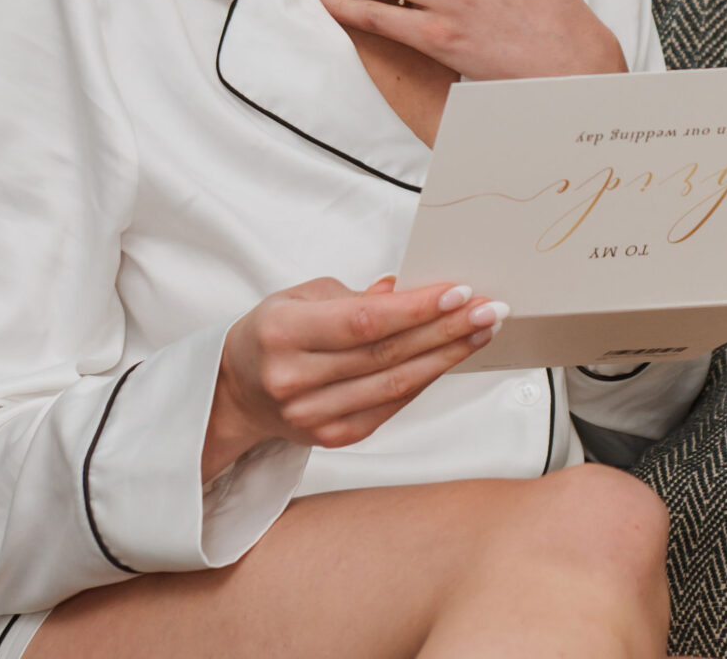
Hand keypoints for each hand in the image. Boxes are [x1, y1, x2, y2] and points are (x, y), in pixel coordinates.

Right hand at [202, 275, 506, 481]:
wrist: (236, 393)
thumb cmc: (272, 334)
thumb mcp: (299, 297)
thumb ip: (354, 297)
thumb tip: (406, 290)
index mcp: (283, 333)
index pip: (363, 323)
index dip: (415, 309)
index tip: (459, 292)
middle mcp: (296, 379)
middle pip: (387, 355)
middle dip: (447, 329)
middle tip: (490, 309)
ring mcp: (315, 416)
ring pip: (396, 385)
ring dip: (447, 356)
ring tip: (483, 330)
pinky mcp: (335, 437)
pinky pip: (392, 407)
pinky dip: (425, 380)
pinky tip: (451, 357)